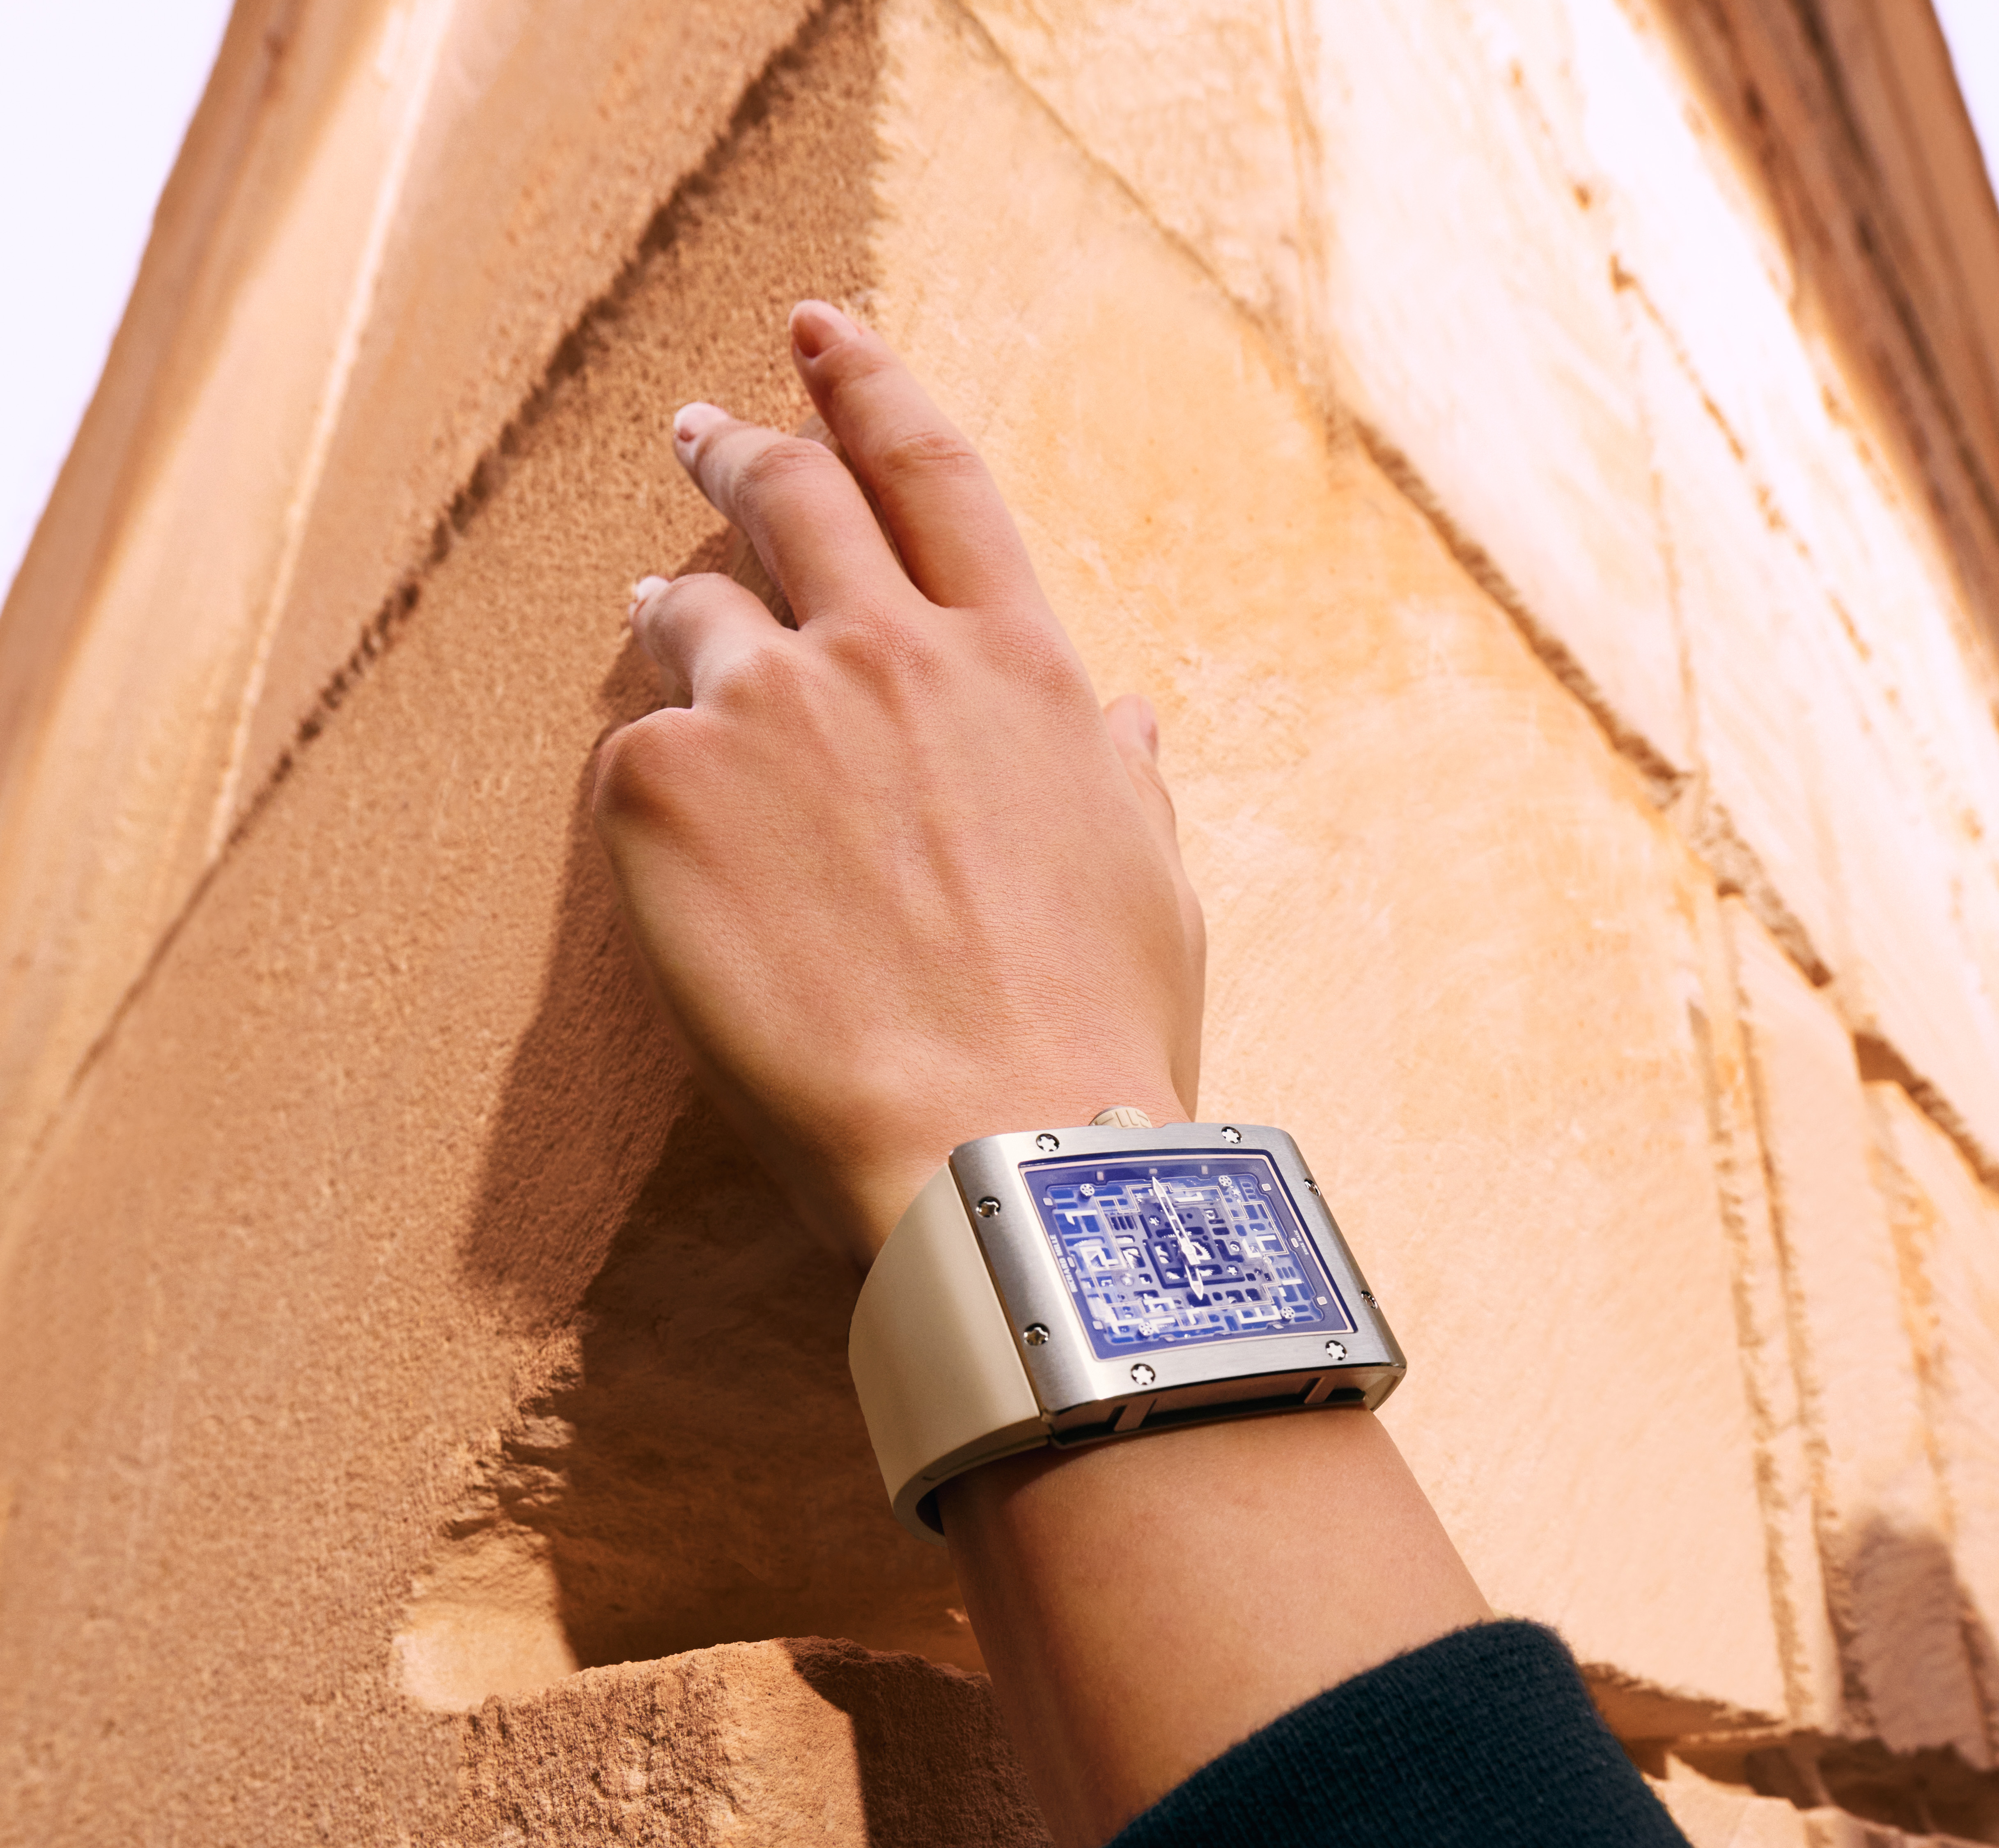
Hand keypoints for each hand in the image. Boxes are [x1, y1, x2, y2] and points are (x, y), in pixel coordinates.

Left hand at [594, 301, 1205, 1267]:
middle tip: (703, 432)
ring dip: (673, 605)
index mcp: (1020, 669)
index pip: (935, 476)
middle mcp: (892, 655)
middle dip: (740, 448)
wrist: (1001, 1149)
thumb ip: (1118, 784)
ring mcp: (771, 711)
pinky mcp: (663, 789)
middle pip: (792, 499)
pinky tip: (666, 833)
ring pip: (693, 615)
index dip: (870, 389)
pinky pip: (639, 754)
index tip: (821, 337)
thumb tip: (1123, 723)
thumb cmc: (1091, 1043)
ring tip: (653, 617)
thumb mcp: (1149, 888)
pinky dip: (655, 776)